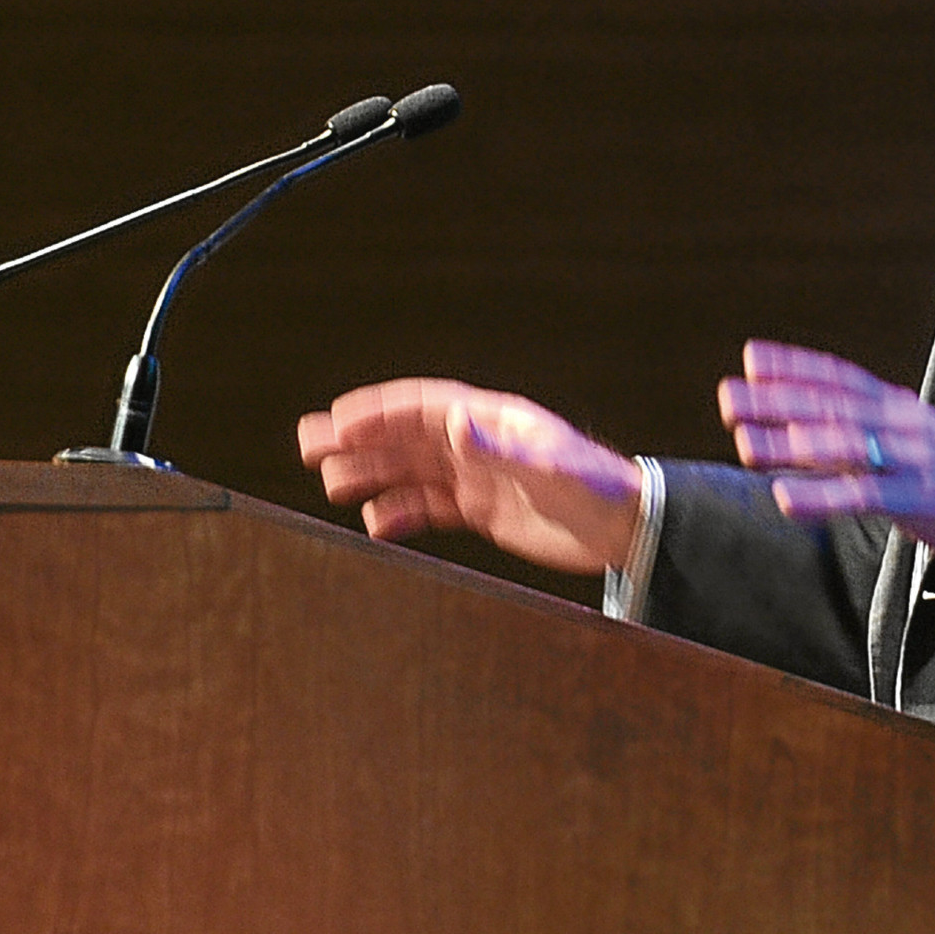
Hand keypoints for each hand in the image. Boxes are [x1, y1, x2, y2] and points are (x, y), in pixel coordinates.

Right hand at [298, 378, 642, 574]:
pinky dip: (401, 513)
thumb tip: (452, 419)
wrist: (626, 526)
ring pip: (411, 470)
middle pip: (406, 435)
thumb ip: (500, 445)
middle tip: (309, 443)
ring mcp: (478, 475)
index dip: (379, 411)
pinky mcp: (483, 510)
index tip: (337, 421)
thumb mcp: (548, 464)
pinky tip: (374, 523)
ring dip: (371, 473)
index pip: (424, 407)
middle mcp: (478, 442)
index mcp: (491, 420)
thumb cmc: (595, 486)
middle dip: (359, 437)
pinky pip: (430, 507)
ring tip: (330, 482)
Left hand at [718, 340, 934, 571]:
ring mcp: (911, 461)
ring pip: (843, 447)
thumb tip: (803, 425)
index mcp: (899, 407)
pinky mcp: (920, 501)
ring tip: (745, 443)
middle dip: (776, 401)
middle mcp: (902, 425)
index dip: (795, 366)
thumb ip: (862, 432)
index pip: (840, 378)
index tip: (752, 358)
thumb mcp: (910, 440)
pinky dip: (820, 497)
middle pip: (831, 407)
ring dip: (789, 446)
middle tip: (729, 397)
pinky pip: (863, 496)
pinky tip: (785, 499)